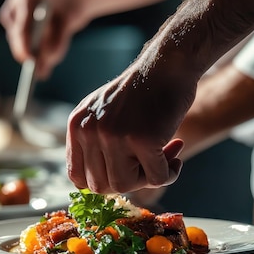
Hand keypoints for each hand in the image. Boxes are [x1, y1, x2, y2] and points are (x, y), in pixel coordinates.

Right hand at [0, 0, 91, 78]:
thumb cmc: (75, 2)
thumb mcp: (71, 21)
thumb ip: (59, 41)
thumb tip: (48, 62)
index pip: (21, 24)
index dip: (24, 45)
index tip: (30, 61)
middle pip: (15, 33)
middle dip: (27, 53)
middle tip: (39, 72)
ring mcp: (15, 8)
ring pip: (17, 37)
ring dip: (30, 52)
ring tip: (42, 71)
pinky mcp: (18, 18)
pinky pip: (22, 37)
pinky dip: (32, 50)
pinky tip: (42, 65)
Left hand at [66, 36, 196, 193]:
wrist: (168, 65)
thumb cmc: (143, 91)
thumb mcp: (104, 113)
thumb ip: (95, 144)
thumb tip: (99, 188)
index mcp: (77, 125)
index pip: (77, 177)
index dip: (102, 181)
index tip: (124, 172)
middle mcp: (89, 130)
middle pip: (101, 186)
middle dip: (128, 180)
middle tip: (148, 162)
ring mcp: (114, 136)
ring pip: (125, 186)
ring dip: (148, 177)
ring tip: (163, 156)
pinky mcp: (142, 139)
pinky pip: (156, 177)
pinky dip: (170, 172)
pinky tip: (176, 149)